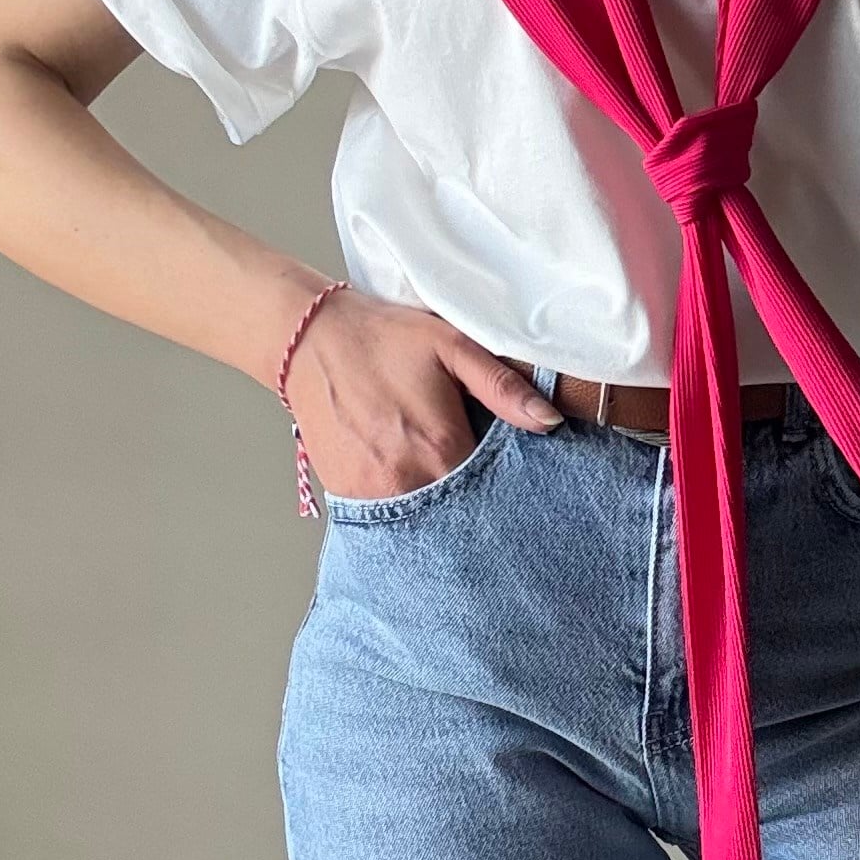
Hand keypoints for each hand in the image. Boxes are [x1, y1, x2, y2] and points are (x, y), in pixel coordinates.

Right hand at [284, 290, 563, 500]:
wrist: (308, 340)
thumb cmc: (384, 338)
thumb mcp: (452, 347)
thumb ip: (503, 388)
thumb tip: (551, 422)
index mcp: (441, 448)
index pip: (492, 492)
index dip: (504, 487)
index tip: (511, 483)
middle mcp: (407, 481)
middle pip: (458, 513)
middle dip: (473, 504)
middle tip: (474, 478)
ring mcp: (371, 495)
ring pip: (422, 521)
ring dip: (437, 508)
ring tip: (440, 477)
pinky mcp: (344, 495)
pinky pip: (386, 518)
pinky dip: (403, 507)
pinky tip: (407, 479)